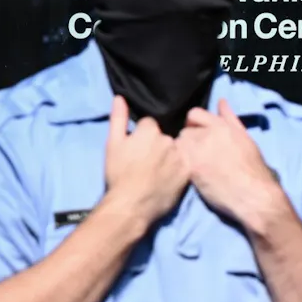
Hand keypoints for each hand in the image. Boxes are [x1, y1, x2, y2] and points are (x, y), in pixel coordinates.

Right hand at [103, 96, 188, 226]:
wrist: (132, 204)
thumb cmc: (118, 174)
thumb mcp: (113, 144)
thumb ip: (118, 118)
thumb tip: (120, 97)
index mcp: (150, 131)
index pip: (150, 125)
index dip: (142, 136)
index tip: (137, 149)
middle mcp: (168, 140)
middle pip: (165, 136)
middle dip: (158, 145)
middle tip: (147, 162)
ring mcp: (180, 156)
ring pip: (176, 149)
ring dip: (170, 155)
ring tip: (158, 171)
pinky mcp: (188, 171)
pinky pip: (186, 163)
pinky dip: (179, 168)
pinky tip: (169, 177)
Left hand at [176, 100, 286, 234]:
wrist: (253, 194)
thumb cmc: (253, 168)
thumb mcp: (245, 138)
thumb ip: (230, 118)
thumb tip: (221, 101)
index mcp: (222, 125)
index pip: (195, 114)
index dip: (195, 124)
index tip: (199, 135)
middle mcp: (207, 134)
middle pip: (185, 131)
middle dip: (190, 140)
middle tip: (199, 154)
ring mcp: (197, 150)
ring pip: (179, 146)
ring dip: (184, 153)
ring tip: (196, 165)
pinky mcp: (190, 167)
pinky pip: (177, 161)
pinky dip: (182, 166)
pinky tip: (193, 174)